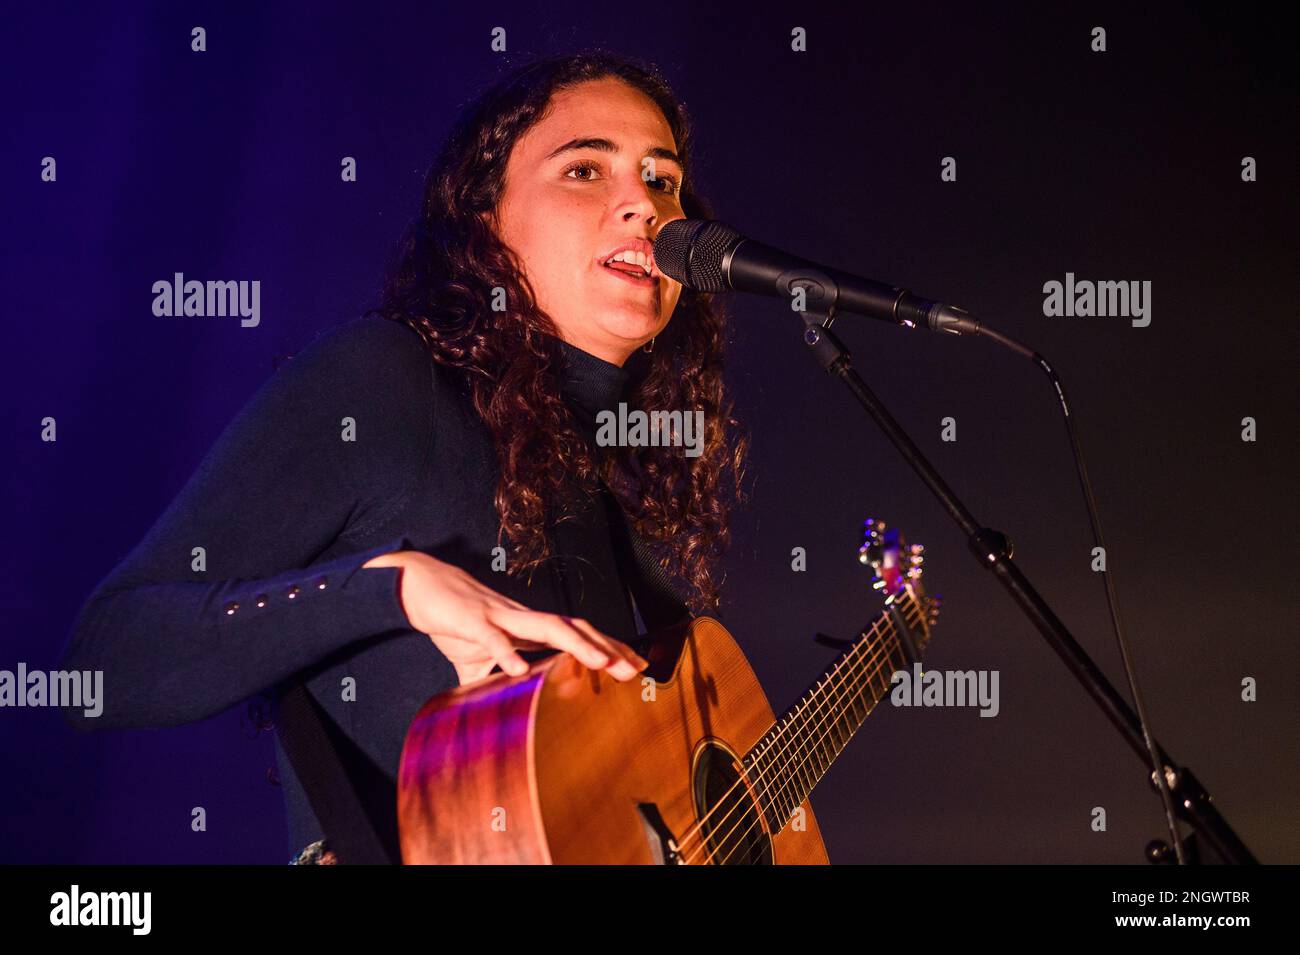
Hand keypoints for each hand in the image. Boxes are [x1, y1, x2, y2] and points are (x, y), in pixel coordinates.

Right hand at [362, 550, 647, 685]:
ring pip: (547, 626)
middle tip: (635, 668)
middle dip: (607, 647)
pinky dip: (506, 652)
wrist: (419, 587)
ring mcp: (499, 617)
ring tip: (602, 662)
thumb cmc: (455, 621)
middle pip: (575, 628)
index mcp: (527, 628)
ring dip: (577, 644)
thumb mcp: (478, 658)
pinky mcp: (470, 621)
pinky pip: (491, 637)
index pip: (577, 635)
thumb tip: (499, 715)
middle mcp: (522, 619)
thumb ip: (493, 681)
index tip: (636, 664)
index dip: (608, 647)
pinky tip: (520, 670)